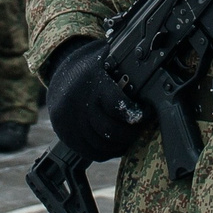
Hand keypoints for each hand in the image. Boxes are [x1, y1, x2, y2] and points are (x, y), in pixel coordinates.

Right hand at [43, 39, 143, 161]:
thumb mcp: (105, 59)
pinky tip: (115, 143)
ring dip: (120, 144)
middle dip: (130, 132)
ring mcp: (69, 123)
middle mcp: (77, 104)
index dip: (135, 113)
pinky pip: (92, 153)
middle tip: (140, 127)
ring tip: (130, 135)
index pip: (116, 105)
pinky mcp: (66, 136)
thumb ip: (125, 65)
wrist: (59, 76)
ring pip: (102, 145)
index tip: (145, 113)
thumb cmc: (90, 68)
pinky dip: (108, 151)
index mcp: (91, 81)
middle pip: (110, 130)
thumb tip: (153, 62)